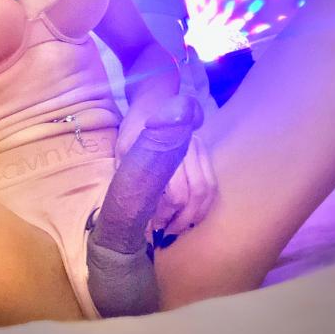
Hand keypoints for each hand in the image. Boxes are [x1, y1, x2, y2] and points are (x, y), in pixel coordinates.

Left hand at [115, 94, 216, 237]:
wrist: (155, 101)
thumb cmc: (134, 129)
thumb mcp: (122, 149)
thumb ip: (126, 176)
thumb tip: (130, 212)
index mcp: (161, 149)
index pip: (172, 193)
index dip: (163, 215)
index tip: (151, 227)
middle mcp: (184, 148)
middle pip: (192, 194)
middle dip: (179, 219)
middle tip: (164, 231)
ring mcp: (197, 148)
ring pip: (205, 190)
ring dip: (194, 215)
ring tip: (178, 228)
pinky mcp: (204, 151)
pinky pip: (212, 183)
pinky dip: (205, 204)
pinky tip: (192, 215)